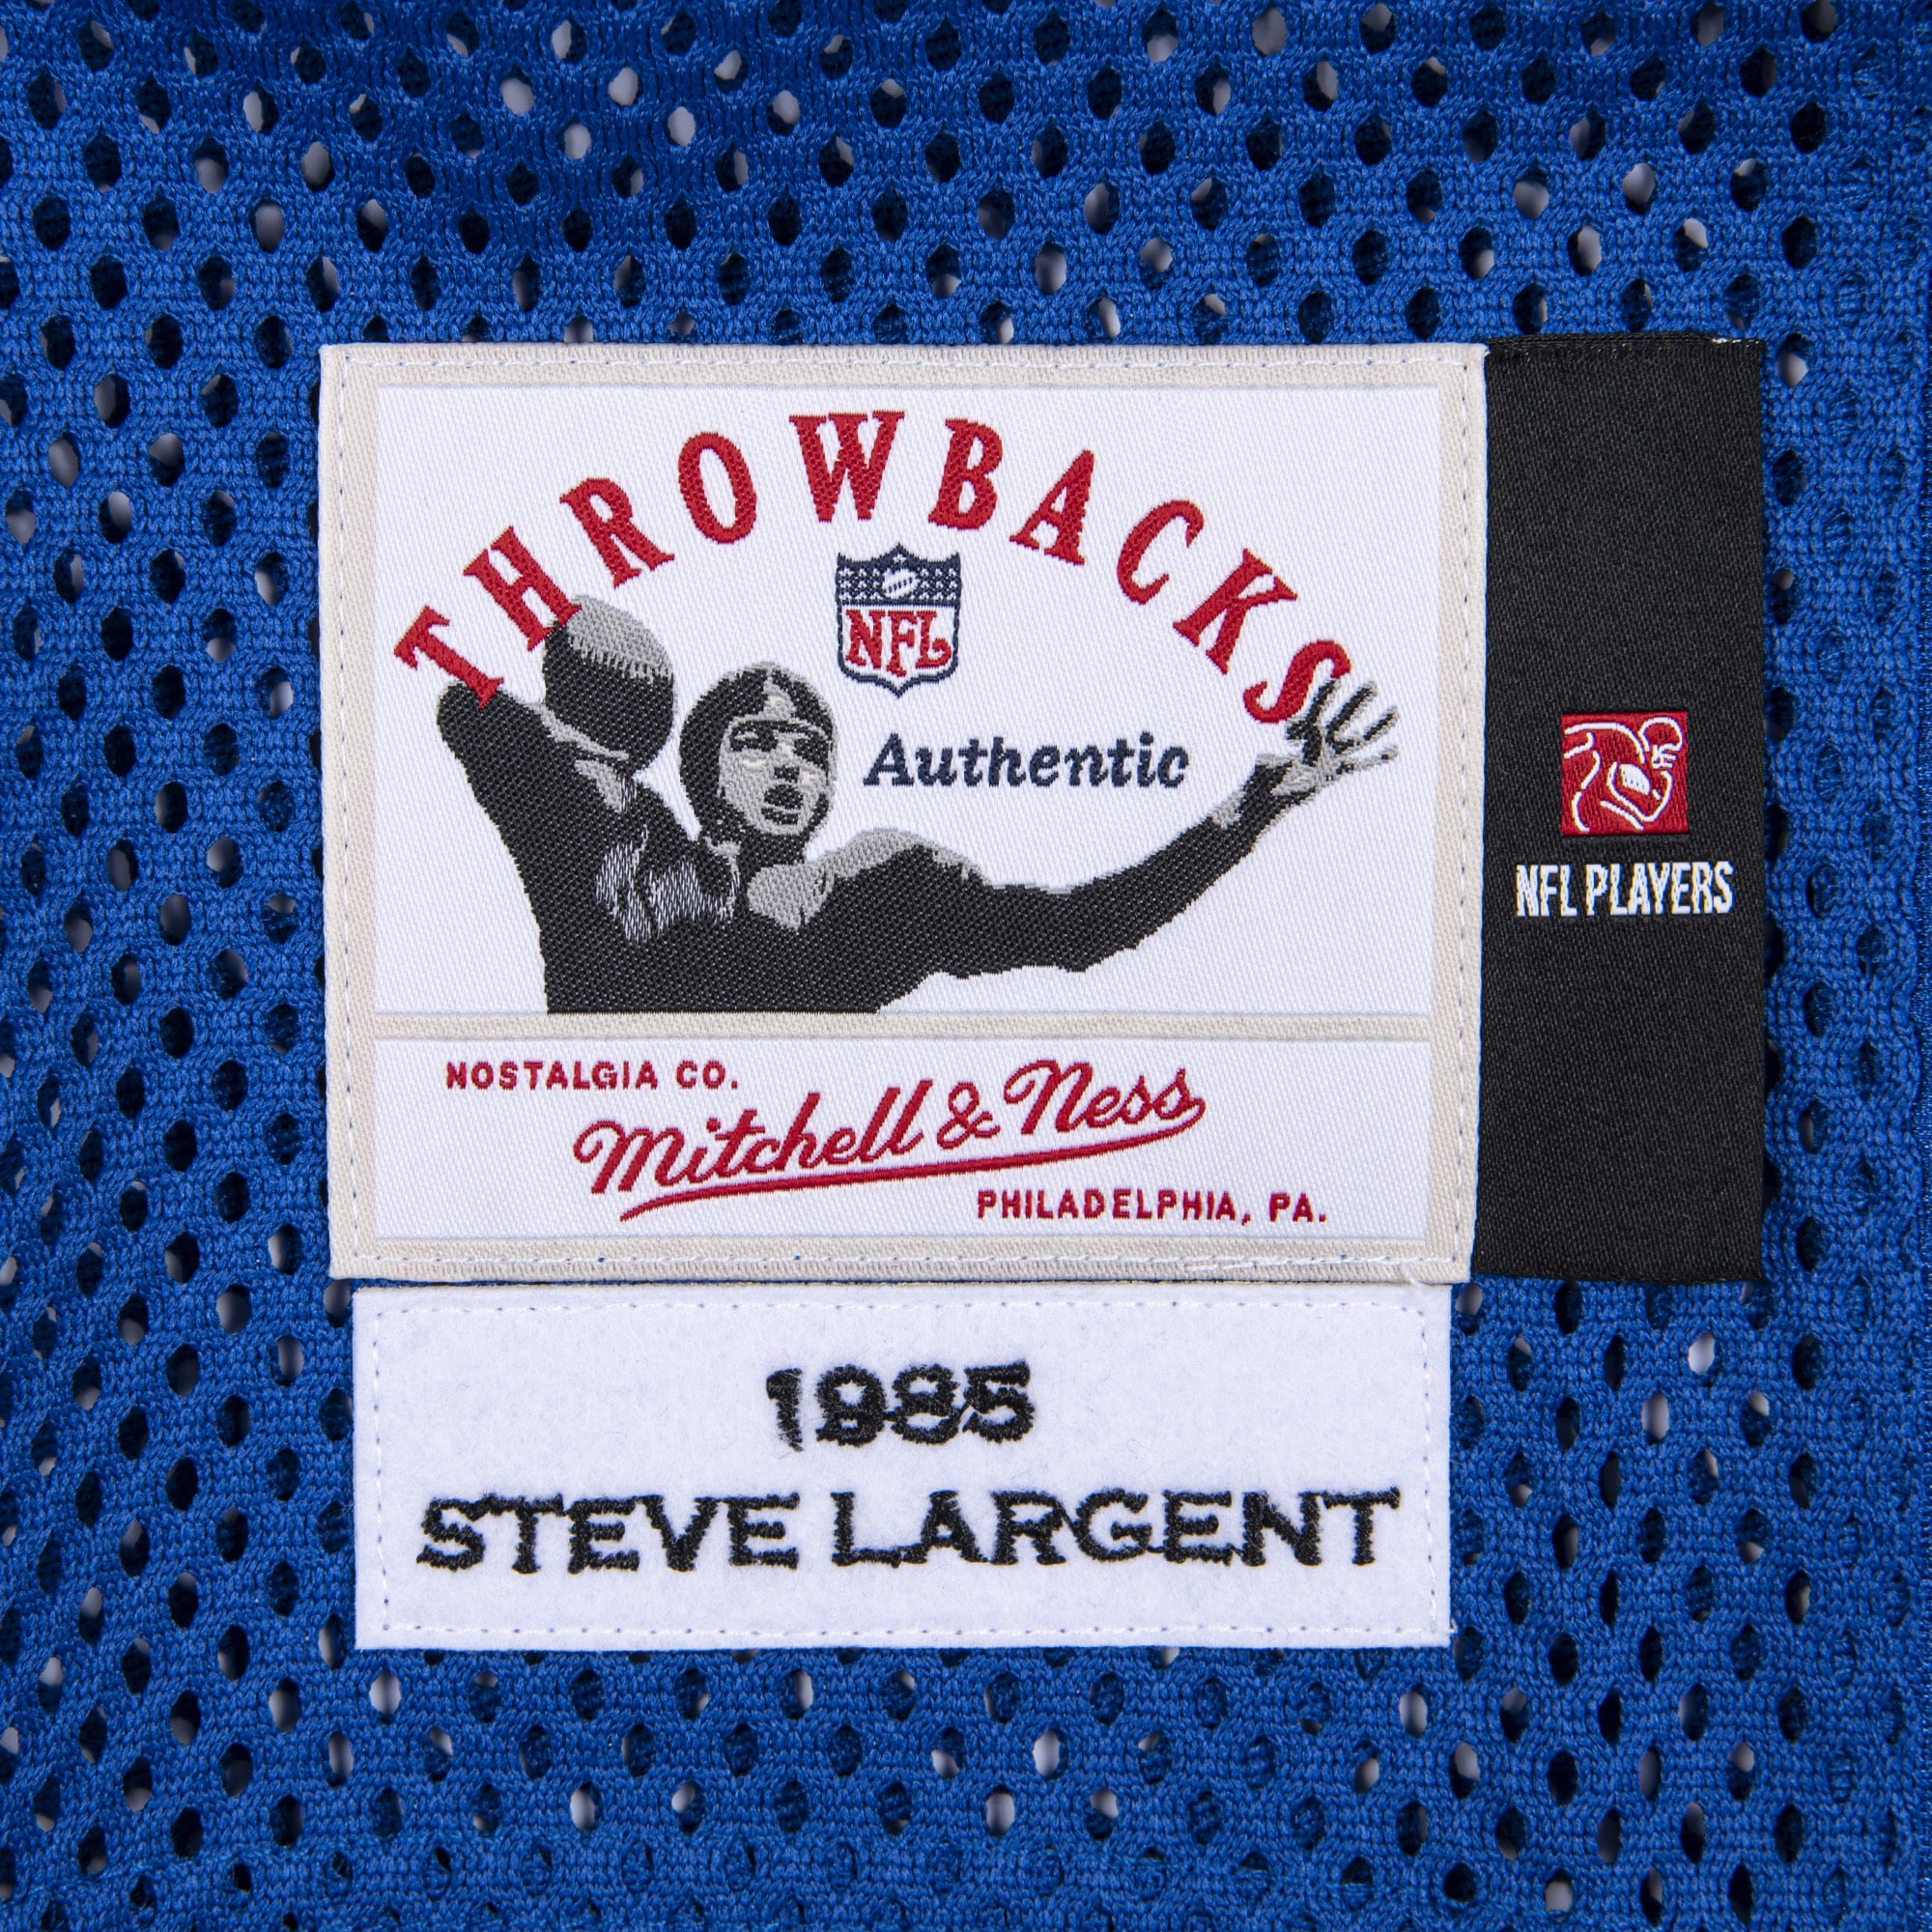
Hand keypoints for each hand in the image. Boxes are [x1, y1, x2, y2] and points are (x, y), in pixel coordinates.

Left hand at [1261, 678, 1399, 800]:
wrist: (1272, 792)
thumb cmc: (1266, 778)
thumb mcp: (1265, 771)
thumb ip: (1270, 764)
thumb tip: (1266, 759)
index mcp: (1302, 736)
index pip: (1316, 712)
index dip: (1325, 697)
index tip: (1336, 681)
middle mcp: (1322, 741)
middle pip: (1342, 718)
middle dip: (1356, 702)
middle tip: (1372, 684)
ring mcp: (1333, 755)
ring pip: (1360, 738)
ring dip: (1377, 726)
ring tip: (1395, 710)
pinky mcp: (1339, 771)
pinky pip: (1362, 764)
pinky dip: (1378, 758)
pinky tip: (1396, 749)